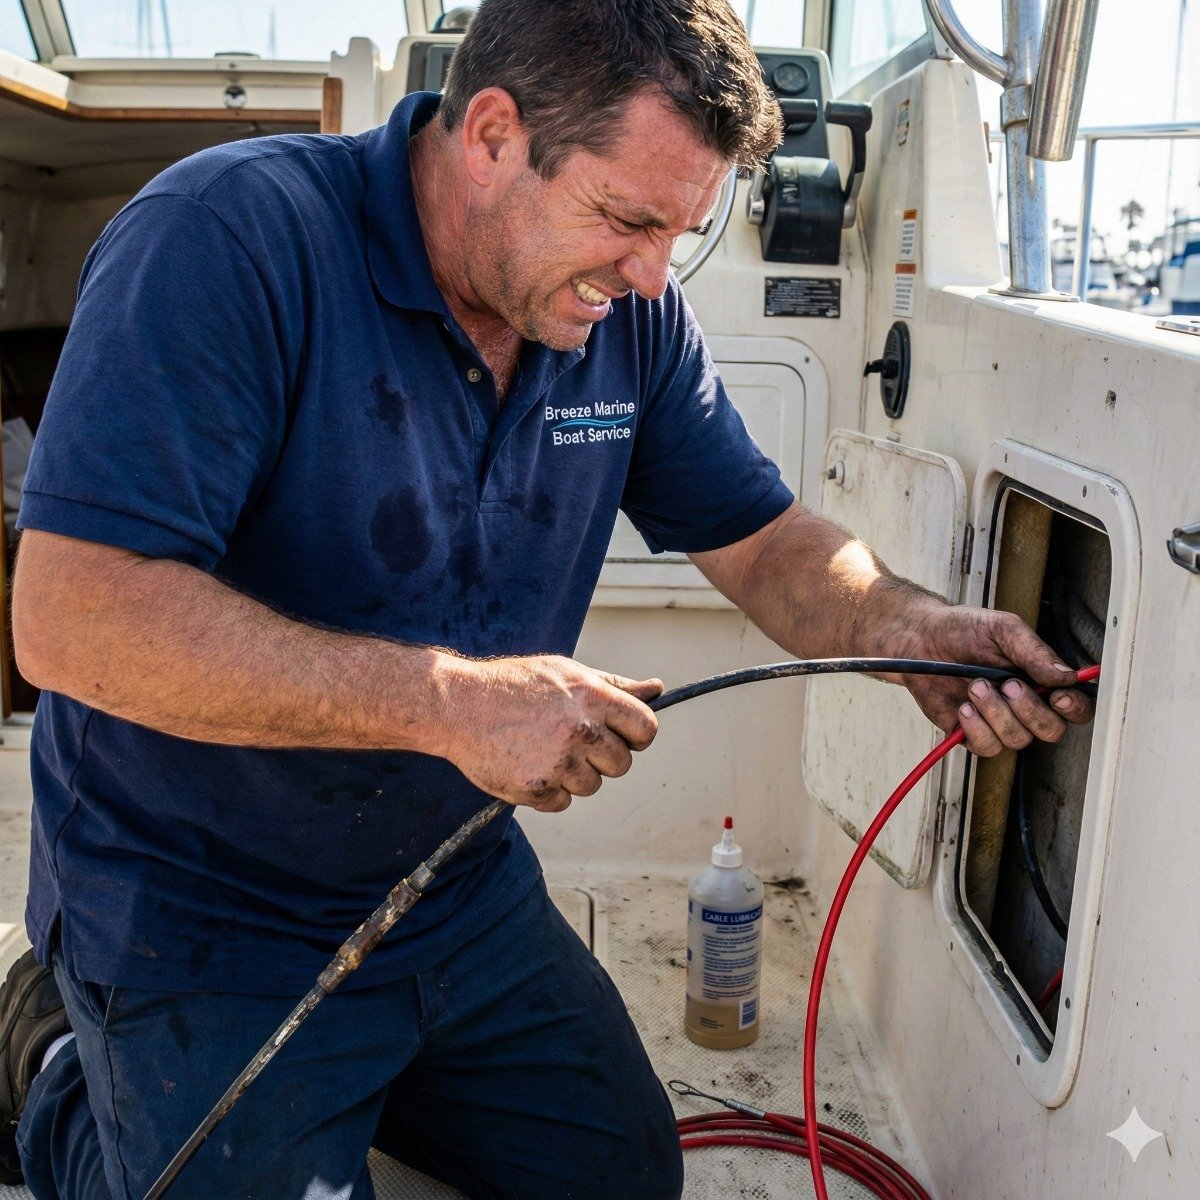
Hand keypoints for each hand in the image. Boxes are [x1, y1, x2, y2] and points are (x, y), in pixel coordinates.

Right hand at [435, 654, 661, 810]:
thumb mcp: (566, 672)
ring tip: (542, 749)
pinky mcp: (536, 788)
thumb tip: (657, 690)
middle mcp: (580, 729)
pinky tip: (527, 764)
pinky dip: (548, 791)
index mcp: (593, 696)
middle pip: (621, 764)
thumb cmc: (514, 684)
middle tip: (570, 740)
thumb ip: (614, 685)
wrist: (458, 705)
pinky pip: (562, 802)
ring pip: (592, 785)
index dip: (636, 735)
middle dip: (602, 757)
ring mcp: (559, 761)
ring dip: (573, 775)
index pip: (645, 728)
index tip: (622, 736)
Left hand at [892, 599, 1093, 755]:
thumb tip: (1066, 676)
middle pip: (1051, 730)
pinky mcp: (971, 733)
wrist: (920, 639)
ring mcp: (998, 721)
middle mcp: (1023, 705)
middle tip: (1007, 685)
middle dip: (1030, 710)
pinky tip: (963, 707)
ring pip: (1017, 739)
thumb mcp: (1002, 629)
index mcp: (1039, 679)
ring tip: (975, 687)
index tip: (1058, 697)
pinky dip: (975, 728)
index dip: (1074, 708)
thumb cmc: (963, 630)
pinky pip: (986, 747)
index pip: (1074, 707)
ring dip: (996, 713)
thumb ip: (1034, 652)